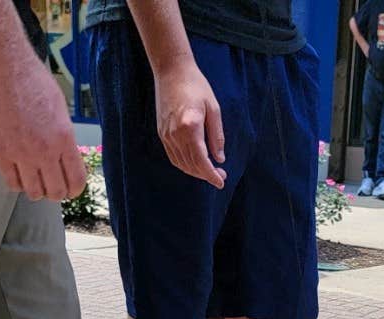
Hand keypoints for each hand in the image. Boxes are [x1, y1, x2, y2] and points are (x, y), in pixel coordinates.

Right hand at [0, 56, 87, 200]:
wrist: (1, 65)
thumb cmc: (30, 78)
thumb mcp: (59, 106)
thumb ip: (63, 136)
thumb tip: (64, 155)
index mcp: (64, 138)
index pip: (76, 181)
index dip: (74, 189)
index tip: (71, 188)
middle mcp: (44, 151)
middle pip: (56, 192)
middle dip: (55, 191)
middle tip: (51, 184)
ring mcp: (21, 154)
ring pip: (33, 193)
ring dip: (35, 189)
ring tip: (33, 177)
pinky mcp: (0, 153)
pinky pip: (12, 183)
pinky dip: (17, 182)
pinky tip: (18, 172)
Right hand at [154, 60, 225, 187]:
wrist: (171, 70)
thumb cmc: (196, 85)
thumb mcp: (213, 108)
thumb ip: (217, 136)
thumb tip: (219, 159)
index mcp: (190, 127)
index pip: (201, 160)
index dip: (211, 175)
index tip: (221, 182)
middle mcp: (176, 134)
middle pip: (192, 165)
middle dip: (206, 174)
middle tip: (220, 175)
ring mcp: (167, 135)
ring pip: (182, 164)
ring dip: (196, 172)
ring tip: (209, 171)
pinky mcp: (162, 133)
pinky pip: (174, 157)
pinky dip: (185, 165)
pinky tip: (195, 164)